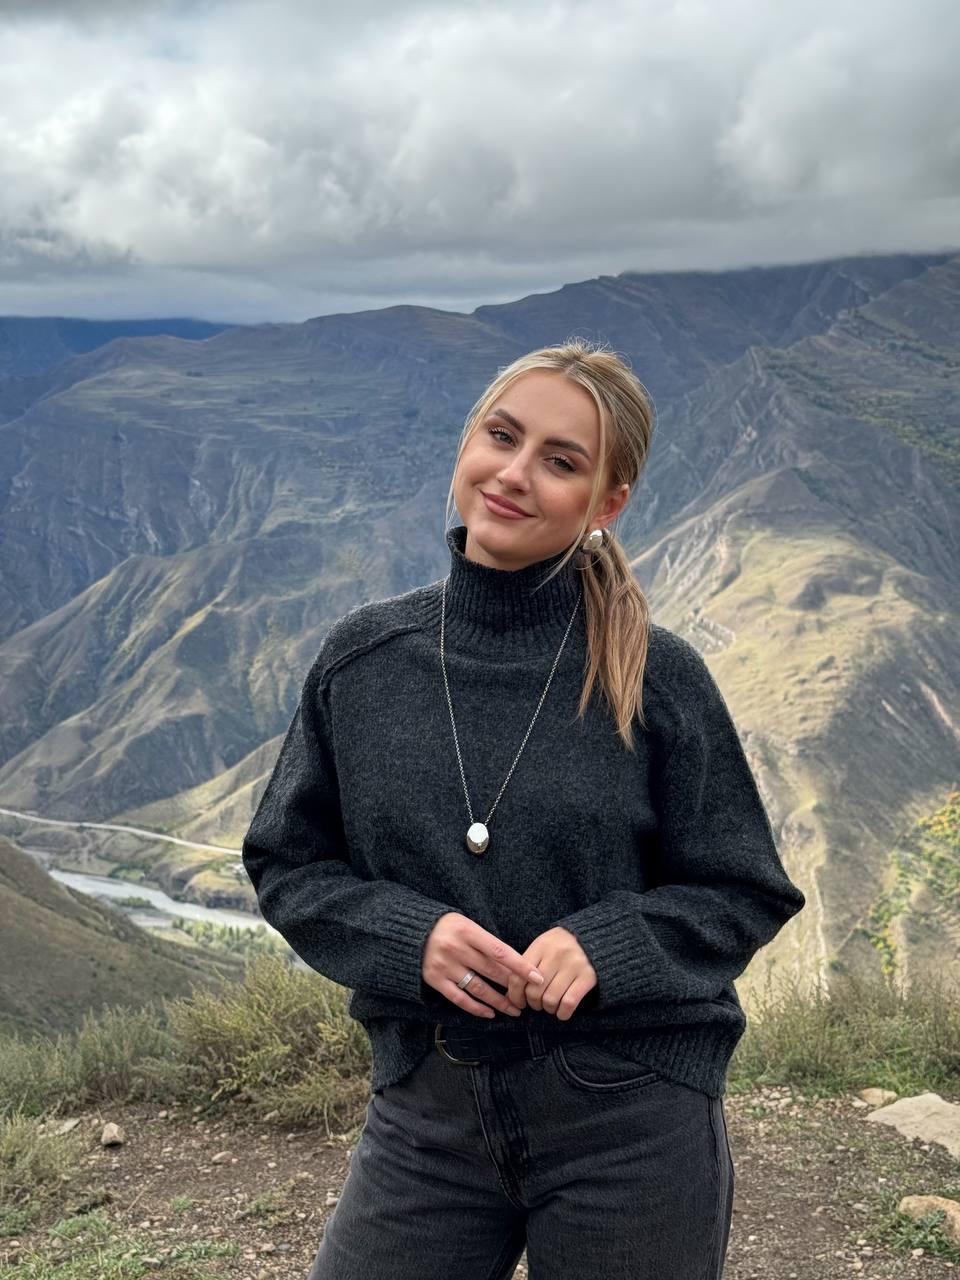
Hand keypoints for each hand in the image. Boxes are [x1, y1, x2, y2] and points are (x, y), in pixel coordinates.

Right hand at [422, 912, 545, 1018]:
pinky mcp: (435, 980)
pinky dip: (476, 1008)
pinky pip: (459, 998)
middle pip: (491, 971)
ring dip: (499, 1001)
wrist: (410, 931)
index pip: (500, 951)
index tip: (537, 977)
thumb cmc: (447, 927)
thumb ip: (486, 941)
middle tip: (530, 997)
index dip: (520, 966)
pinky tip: (491, 1013)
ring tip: (514, 1010)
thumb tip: (513, 962)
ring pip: (478, 988)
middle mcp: (456, 949)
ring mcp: (444, 966)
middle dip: (513, 986)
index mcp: (467, 931)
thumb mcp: (467, 924)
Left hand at [506, 927, 597, 1020]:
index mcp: (542, 945)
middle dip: (533, 1003)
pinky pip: (569, 1003)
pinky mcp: (588, 976)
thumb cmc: (562, 946)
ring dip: (547, 1009)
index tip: (519, 1003)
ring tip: (550, 1005)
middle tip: (537, 1003)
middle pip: (534, 991)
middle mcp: (557, 953)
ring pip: (550, 999)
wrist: (595, 938)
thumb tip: (510, 995)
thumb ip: (528, 965)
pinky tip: (562, 1012)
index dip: (515, 995)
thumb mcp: (543, 947)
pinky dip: (562, 1013)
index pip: (518, 976)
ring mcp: (574, 965)